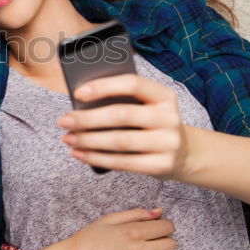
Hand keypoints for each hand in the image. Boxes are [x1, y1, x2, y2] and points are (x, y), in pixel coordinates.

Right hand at [55, 208, 175, 249]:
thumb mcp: (110, 218)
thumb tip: (159, 211)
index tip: (157, 225)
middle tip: (151, 237)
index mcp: (133, 232)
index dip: (164, 224)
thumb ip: (137, 214)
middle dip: (164, 238)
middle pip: (171, 245)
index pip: (167, 228)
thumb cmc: (89, 238)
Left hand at [57, 73, 189, 178]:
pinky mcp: (162, 165)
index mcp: (164, 95)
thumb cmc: (153, 125)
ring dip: (88, 140)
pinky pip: (123, 163)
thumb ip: (123, 102)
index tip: (78, 93)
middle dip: (87, 118)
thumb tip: (80, 104)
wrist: (185, 154)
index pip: (132, 84)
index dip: (104, 87)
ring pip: (119, 141)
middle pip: (121, 115)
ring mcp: (168, 143)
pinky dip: (96, 158)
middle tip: (64, 121)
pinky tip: (80, 154)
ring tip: (68, 138)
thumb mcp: (147, 107)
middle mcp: (169, 117)